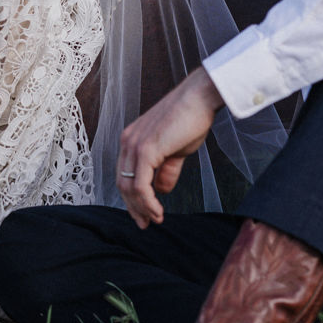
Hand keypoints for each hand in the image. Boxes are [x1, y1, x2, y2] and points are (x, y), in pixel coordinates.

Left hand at [118, 66, 223, 228]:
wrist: (200, 98)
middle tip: (145, 224)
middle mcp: (128, 142)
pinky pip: (141, 185)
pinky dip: (147, 202)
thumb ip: (166, 169)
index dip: (131, 197)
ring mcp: (135, 145)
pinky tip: (157, 212)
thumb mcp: (175, 150)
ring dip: (142, 208)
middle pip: (122, 183)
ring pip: (130, 187)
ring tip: (155, 220)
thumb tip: (162, 190)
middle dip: (133, 207)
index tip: (142, 214)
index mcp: (132, 139)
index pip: (124, 174)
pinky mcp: (146, 150)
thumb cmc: (190, 119)